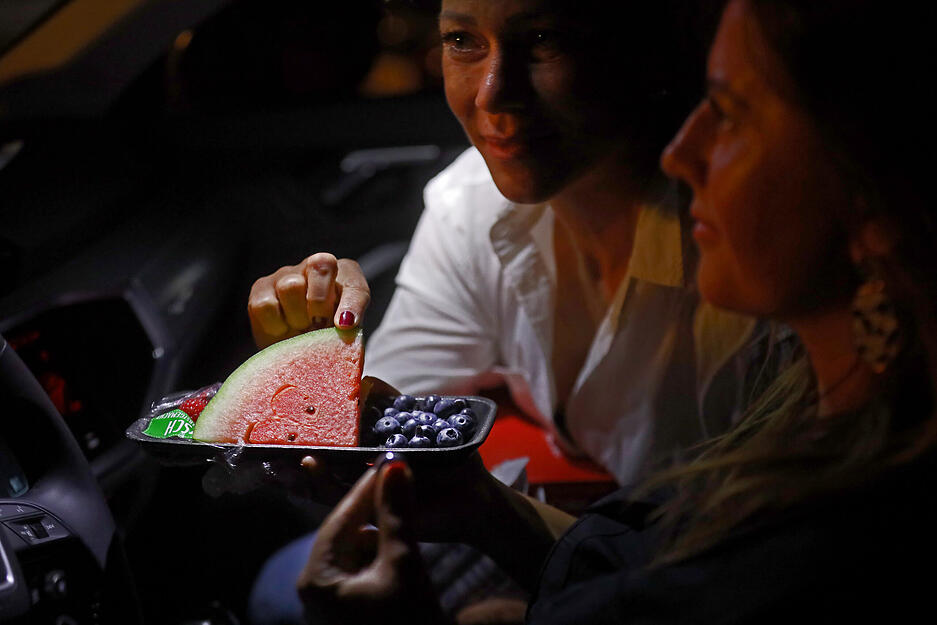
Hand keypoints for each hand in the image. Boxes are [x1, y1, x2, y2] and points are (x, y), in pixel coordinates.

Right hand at [248, 252, 370, 348]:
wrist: (299, 349)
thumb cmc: (328, 336)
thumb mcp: (347, 333)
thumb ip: (352, 327)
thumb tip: (346, 324)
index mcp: (345, 274)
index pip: (354, 282)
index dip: (351, 303)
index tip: (346, 326)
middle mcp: (314, 266)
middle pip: (321, 266)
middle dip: (321, 304)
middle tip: (320, 326)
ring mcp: (285, 275)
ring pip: (291, 286)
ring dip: (298, 316)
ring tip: (301, 330)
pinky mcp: (260, 289)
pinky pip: (265, 305)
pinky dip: (275, 324)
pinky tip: (283, 330)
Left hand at [297, 458, 446, 624]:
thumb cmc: (406, 623)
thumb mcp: (404, 564)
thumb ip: (397, 514)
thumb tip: (395, 466)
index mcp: (315, 580)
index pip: (339, 518)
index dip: (367, 488)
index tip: (391, 462)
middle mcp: (316, 590)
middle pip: (346, 533)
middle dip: (376, 509)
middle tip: (403, 482)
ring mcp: (332, 603)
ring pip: (358, 549)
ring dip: (383, 530)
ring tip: (407, 506)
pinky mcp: (350, 611)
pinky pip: (365, 568)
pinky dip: (385, 552)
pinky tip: (404, 540)